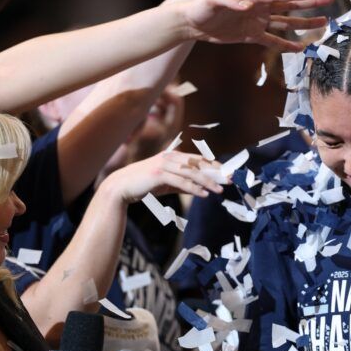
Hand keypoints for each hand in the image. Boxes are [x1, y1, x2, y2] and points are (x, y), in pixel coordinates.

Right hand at [107, 151, 223, 202]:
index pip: (198, 159)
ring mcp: (164, 164)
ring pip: (192, 173)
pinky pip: (181, 182)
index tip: (226, 173)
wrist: (120, 187)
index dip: (214, 165)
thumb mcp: (167, 184)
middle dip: (215, 172)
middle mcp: (170, 157)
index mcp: (172, 156)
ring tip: (220, 190)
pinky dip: (194, 188)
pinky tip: (204, 195)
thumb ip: (183, 184)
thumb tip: (200, 189)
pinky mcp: (159, 174)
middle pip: (198, 164)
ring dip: (208, 182)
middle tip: (229, 180)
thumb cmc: (144, 185)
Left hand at [182, 0, 332, 50]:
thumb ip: (231, 0)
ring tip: (323, 22)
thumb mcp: (213, 1)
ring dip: (304, 23)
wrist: (192, 22)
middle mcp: (259, 8)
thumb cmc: (201, 7)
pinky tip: (300, 46)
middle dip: (309, 3)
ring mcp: (257, 22)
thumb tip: (248, 3)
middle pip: (289, 5)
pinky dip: (285, 43)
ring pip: (285, 22)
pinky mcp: (251, 35)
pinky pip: (272, 40)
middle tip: (329, 0)